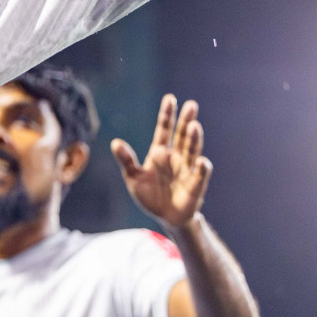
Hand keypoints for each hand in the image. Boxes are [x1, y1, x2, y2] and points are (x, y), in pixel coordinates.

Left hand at [111, 94, 210, 230]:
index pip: (164, 130)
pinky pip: (199, 175)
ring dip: (194, 139)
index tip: (170, 98)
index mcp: (160, 153)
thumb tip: (115, 142)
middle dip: (186, 121)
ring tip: (194, 126)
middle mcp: (176, 158)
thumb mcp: (133, 177)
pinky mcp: (195, 186)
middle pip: (182, 136)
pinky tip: (201, 161)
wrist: (165, 217)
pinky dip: (201, 168)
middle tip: (191, 105)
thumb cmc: (150, 195)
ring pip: (192, 151)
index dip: (167, 115)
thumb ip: (127, 160)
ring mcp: (187, 170)